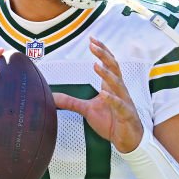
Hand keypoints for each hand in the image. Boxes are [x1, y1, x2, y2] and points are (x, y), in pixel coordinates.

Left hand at [53, 37, 143, 153]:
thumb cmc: (111, 121)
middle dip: (104, 55)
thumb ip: (71, 102)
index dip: (102, 51)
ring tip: (96, 65)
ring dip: (107, 74)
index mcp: (111, 86)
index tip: (92, 40)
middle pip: (114, 68)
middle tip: (93, 45)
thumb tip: (52, 97)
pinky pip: (119, 105)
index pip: (109, 64)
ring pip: (117, 84)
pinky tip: (104, 94)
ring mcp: (124, 101)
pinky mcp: (126, 114)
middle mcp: (119, 90)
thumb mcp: (87, 110)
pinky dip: (112, 99)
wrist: (127, 139)